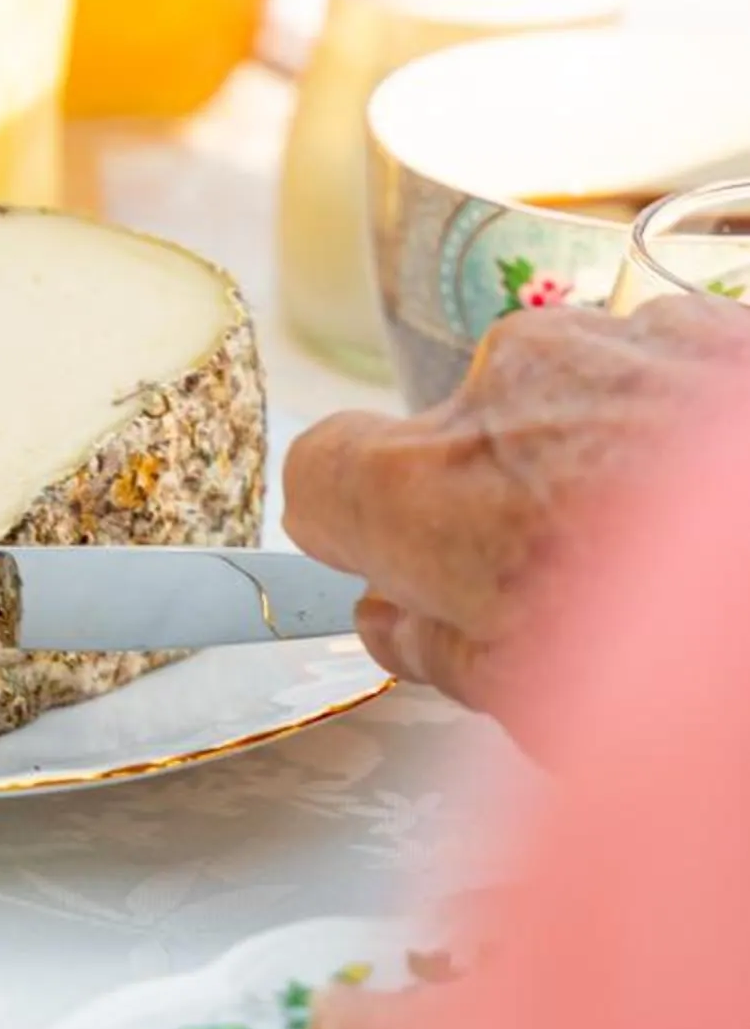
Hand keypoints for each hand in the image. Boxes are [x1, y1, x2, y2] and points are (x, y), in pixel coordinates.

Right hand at [285, 296, 749, 723]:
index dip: (352, 532)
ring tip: (692, 564)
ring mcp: (625, 337)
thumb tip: (405, 622)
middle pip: (456, 437)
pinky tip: (733, 515)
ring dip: (600, 466)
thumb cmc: (715, 664)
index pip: (319, 473)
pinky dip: (682, 433)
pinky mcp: (718, 318)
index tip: (393, 575)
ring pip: (566, 401)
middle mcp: (514, 381)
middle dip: (500, 507)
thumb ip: (447, 652)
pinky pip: (661, 374)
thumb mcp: (551, 710)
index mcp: (440, 488)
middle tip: (578, 599)